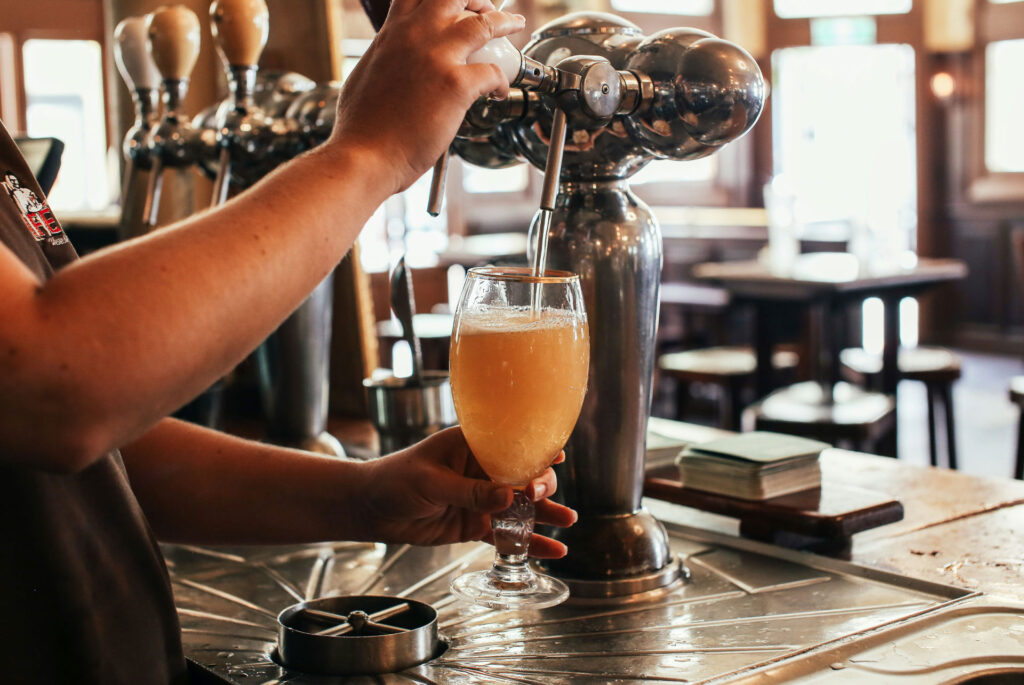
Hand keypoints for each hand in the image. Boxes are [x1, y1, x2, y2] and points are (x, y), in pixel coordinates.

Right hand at [328, 0, 525, 194]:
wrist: (364, 154)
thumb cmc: (362, 126)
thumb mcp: (367, 72)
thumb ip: (387, 56)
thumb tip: (393, 55)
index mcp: (393, 33)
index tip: (457, 5)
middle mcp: (415, 36)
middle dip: (476, 0)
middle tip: (486, 11)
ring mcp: (437, 58)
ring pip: (484, 23)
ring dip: (505, 22)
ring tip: (515, 26)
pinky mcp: (456, 85)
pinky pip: (494, 72)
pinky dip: (503, 81)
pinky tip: (500, 91)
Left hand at [353, 427, 576, 557]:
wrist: (370, 509)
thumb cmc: (395, 480)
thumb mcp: (431, 481)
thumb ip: (469, 491)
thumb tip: (507, 497)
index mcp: (471, 445)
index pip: (510, 443)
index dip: (536, 449)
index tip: (556, 457)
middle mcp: (481, 470)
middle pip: (523, 474)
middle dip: (540, 484)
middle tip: (539, 495)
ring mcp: (480, 498)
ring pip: (520, 505)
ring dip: (545, 513)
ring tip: (568, 522)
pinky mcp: (474, 524)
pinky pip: (506, 534)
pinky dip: (528, 543)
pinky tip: (552, 551)